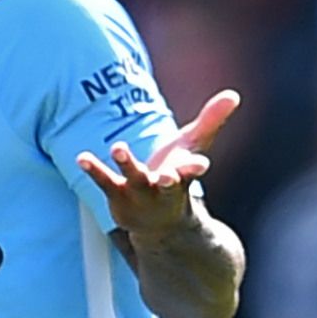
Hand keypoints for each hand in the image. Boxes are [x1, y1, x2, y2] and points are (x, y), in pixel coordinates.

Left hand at [77, 90, 240, 237]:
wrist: (160, 224)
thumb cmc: (178, 176)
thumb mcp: (194, 147)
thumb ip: (212, 120)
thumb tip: (234, 93)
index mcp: (185, 176)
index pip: (193, 172)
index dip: (195, 168)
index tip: (200, 166)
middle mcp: (164, 189)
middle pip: (168, 184)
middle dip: (169, 180)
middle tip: (167, 174)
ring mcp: (140, 195)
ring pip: (135, 180)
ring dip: (128, 164)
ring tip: (118, 147)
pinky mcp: (118, 197)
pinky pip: (105, 182)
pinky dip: (94, 170)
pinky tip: (82, 157)